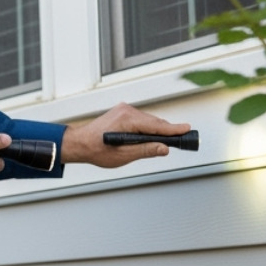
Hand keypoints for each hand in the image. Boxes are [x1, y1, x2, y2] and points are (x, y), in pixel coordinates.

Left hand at [60, 103, 189, 168]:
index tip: (186, 129)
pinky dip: (149, 127)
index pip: (155, 125)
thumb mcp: (123, 155)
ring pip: (148, 121)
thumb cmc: (96, 149)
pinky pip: (141, 119)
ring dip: (158, 129)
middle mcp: (126, 111)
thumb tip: (163, 148)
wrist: (79, 143)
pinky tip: (154, 134)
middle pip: (154, 122)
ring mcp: (123, 110)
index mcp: (126, 120)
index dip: (173, 129)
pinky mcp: (122, 113)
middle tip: (184, 137)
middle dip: (168, 130)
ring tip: (172, 138)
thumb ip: (145, 150)